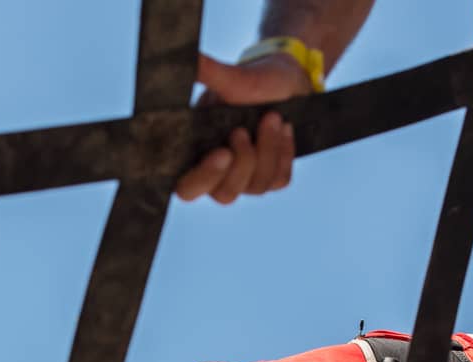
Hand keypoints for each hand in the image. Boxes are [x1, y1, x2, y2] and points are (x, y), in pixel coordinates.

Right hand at [176, 52, 309, 203]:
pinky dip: (285, 153)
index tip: (223, 151)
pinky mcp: (271, 178)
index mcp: (196, 153)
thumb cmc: (254, 80)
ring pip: (256, 186)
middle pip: (224, 194)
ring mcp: (246, 179)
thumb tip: (185, 56)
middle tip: (244, 130)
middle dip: (242, 162)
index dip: (202, 178)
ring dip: (268, 150)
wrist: (287, 80)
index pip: (187, 188)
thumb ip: (206, 72)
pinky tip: (285, 129)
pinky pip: (279, 180)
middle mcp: (218, 172)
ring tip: (273, 118)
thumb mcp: (231, 77)